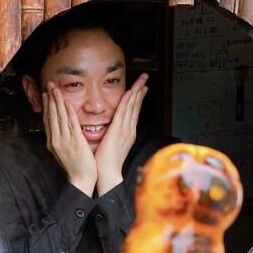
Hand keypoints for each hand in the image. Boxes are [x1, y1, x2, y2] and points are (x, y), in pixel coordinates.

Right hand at [42, 81, 96, 195]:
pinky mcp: (75, 143)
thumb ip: (61, 139)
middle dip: (50, 99)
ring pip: (59, 118)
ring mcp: (65, 141)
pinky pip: (71, 125)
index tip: (45, 94)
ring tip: (55, 89)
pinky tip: (67, 103)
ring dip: (57, 102)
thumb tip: (59, 128)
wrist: (80, 179)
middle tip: (49, 85)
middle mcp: (56, 140)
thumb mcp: (63, 152)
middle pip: (51, 116)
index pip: (47, 120)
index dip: (46, 106)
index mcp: (52, 142)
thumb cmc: (74, 166)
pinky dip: (68, 113)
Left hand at [94, 73, 147, 195]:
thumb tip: (112, 127)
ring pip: (132, 107)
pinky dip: (127, 102)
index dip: (138, 98)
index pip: (134, 112)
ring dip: (136, 92)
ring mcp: (125, 130)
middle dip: (141, 90)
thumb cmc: (107, 163)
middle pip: (136, 106)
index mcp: (128, 133)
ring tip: (141, 80)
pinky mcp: (118, 131)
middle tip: (145, 78)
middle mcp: (129, 130)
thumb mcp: (112, 145)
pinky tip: (130, 92)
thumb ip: (114, 134)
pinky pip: (123, 113)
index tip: (141, 88)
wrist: (108, 173)